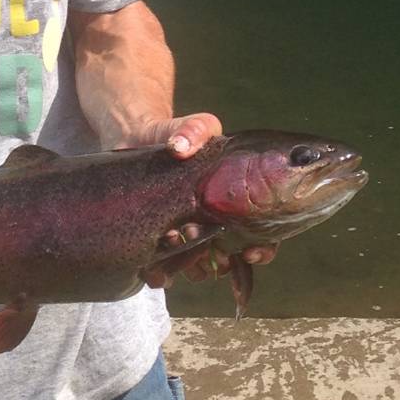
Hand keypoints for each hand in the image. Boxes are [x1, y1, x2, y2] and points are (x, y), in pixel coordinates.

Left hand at [132, 112, 277, 287]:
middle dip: (230, 263)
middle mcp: (218, 218)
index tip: (251, 253)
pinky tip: (159, 272)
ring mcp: (191, 229)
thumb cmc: (174, 135)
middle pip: (236, 254)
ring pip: (203, 263)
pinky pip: (169, 262)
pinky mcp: (163, 234)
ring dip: (197, 268)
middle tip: (218, 261)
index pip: (264, 229)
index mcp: (236, 198)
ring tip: (185, 260)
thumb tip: (180, 147)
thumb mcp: (192, 127)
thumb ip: (194, 130)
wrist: (135, 139)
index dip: (264, 246)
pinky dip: (166, 270)